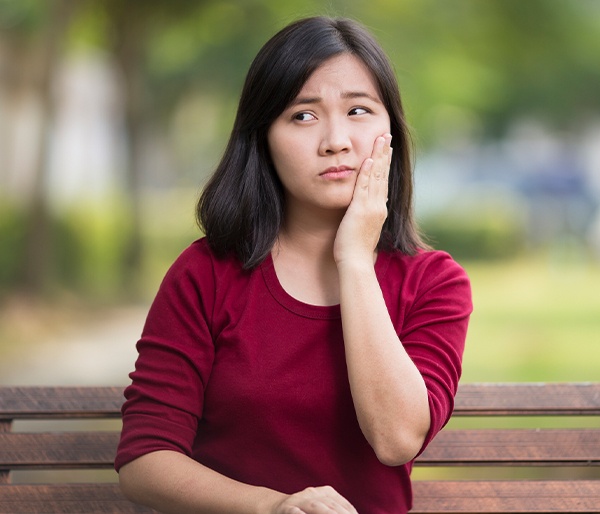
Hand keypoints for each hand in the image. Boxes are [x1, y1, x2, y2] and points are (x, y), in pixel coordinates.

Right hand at [270, 486, 357, 513]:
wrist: (272, 507)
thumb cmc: (303, 511)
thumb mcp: (320, 507)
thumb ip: (334, 508)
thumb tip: (354, 513)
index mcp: (324, 492)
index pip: (341, 503)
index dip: (350, 511)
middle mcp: (312, 493)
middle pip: (330, 505)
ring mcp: (298, 500)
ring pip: (315, 507)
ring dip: (327, 513)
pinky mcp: (285, 508)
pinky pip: (293, 511)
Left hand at [333, 133, 391, 267]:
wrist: (355, 263)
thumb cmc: (355, 250)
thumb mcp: (363, 229)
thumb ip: (366, 216)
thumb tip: (368, 209)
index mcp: (379, 210)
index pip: (382, 182)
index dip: (384, 164)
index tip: (386, 149)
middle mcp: (378, 206)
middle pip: (382, 174)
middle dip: (384, 154)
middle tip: (386, 135)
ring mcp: (371, 208)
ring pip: (376, 177)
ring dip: (378, 156)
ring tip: (380, 139)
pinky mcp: (360, 211)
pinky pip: (364, 188)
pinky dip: (366, 173)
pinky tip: (368, 159)